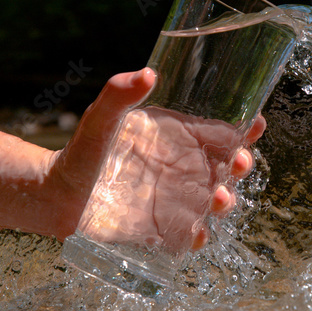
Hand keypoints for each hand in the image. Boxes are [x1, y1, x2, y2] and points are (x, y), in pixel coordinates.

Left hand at [45, 68, 264, 249]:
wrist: (56, 196)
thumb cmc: (81, 152)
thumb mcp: (99, 120)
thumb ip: (118, 96)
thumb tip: (148, 74)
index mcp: (176, 139)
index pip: (219, 132)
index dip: (243, 129)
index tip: (256, 124)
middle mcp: (183, 170)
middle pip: (226, 168)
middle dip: (241, 165)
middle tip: (241, 163)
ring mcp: (175, 202)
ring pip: (213, 202)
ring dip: (224, 201)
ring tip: (220, 198)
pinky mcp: (161, 231)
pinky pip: (188, 236)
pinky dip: (196, 237)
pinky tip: (196, 234)